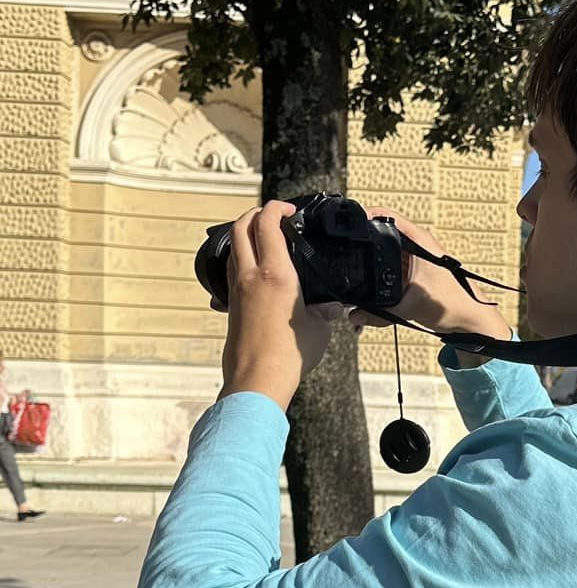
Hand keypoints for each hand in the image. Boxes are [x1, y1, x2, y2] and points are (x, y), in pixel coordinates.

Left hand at [220, 202, 342, 409]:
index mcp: (276, 273)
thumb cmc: (289, 355)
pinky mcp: (230, 305)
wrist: (257, 380)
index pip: (268, 223)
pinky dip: (242, 258)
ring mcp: (237, 289)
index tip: (288, 209)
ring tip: (266, 240)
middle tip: (273, 217)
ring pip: (234, 246)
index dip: (277, 207)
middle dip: (255, 213)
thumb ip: (326, 310)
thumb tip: (334, 305)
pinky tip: (256, 271)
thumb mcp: (319, 328)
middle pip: (242, 226)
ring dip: (246, 234)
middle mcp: (251, 275)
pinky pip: (232, 270)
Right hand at [352, 212, 512, 357]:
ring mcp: (420, 257)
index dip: (366, 217)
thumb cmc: (453, 306)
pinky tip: (378, 285)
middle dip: (367, 244)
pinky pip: (396, 266)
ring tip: (362, 271)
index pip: (387, 217)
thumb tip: (355, 315)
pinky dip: (386, 273)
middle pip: (385, 235)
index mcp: (419, 242)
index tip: (351, 224)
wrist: (472, 320)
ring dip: (377, 261)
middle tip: (350, 253)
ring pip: (389, 252)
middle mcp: (420, 245)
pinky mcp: (419, 270)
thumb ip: (378, 313)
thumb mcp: (409, 308)